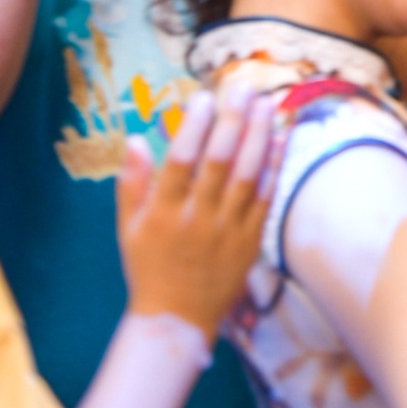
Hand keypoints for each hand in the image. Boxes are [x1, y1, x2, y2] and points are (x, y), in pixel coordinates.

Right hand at [115, 90, 279, 332]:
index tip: (203, 96)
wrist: (177, 319)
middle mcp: (197, 219)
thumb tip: (134, 139)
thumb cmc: (148, 268)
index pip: (180, 160)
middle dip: (231, 121)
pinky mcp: (249, 242)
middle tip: (242, 88)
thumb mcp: (127, 228)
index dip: (193, 126)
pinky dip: (273, 168)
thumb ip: (131, 182)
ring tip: (265, 104)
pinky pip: (265, 199)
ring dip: (257, 136)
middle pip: (218, 161)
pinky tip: (279, 139)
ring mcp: (226, 231)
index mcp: (163, 213)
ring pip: (246, 176)